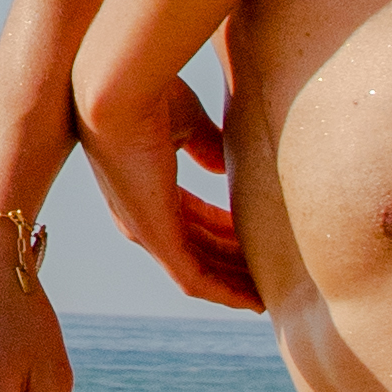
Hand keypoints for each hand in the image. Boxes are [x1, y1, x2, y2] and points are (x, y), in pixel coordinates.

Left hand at [72, 55, 262, 309]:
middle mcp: (141, 216)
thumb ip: (204, 144)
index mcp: (146, 187)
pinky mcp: (155, 238)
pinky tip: (253, 300)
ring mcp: (146, 230)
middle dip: (234, 263)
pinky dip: (225, 292)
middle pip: (197, 250)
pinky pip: (195, 278)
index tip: (255, 238)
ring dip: (234, 284)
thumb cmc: (145, 94)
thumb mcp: (183, 123)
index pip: (191, 219)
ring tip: (270, 295)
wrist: (120, 90)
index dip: (224, 230)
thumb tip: (225, 164)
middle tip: (271, 276)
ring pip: (198, 271)